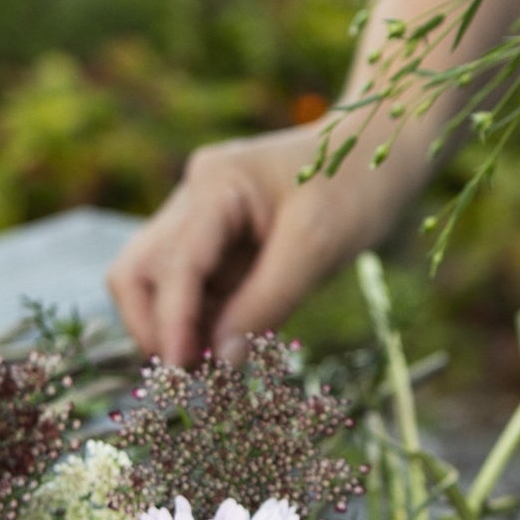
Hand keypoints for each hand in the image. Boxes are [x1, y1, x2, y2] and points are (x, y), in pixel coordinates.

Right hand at [108, 125, 398, 364]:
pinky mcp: (214, 239)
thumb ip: (265, 305)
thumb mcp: (318, 249)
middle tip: (194, 373)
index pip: (173, 266)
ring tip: (212, 364)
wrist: (382, 145)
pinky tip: (225, 345)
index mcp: (216, 185)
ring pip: (153, 283)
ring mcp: (198, 217)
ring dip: (172, 327)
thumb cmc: (359, 183)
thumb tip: (220, 361)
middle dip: (155, 327)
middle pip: (137, 272)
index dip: (172, 324)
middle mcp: (194, 196)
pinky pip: (189, 289)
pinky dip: (197, 321)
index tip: (183, 373)